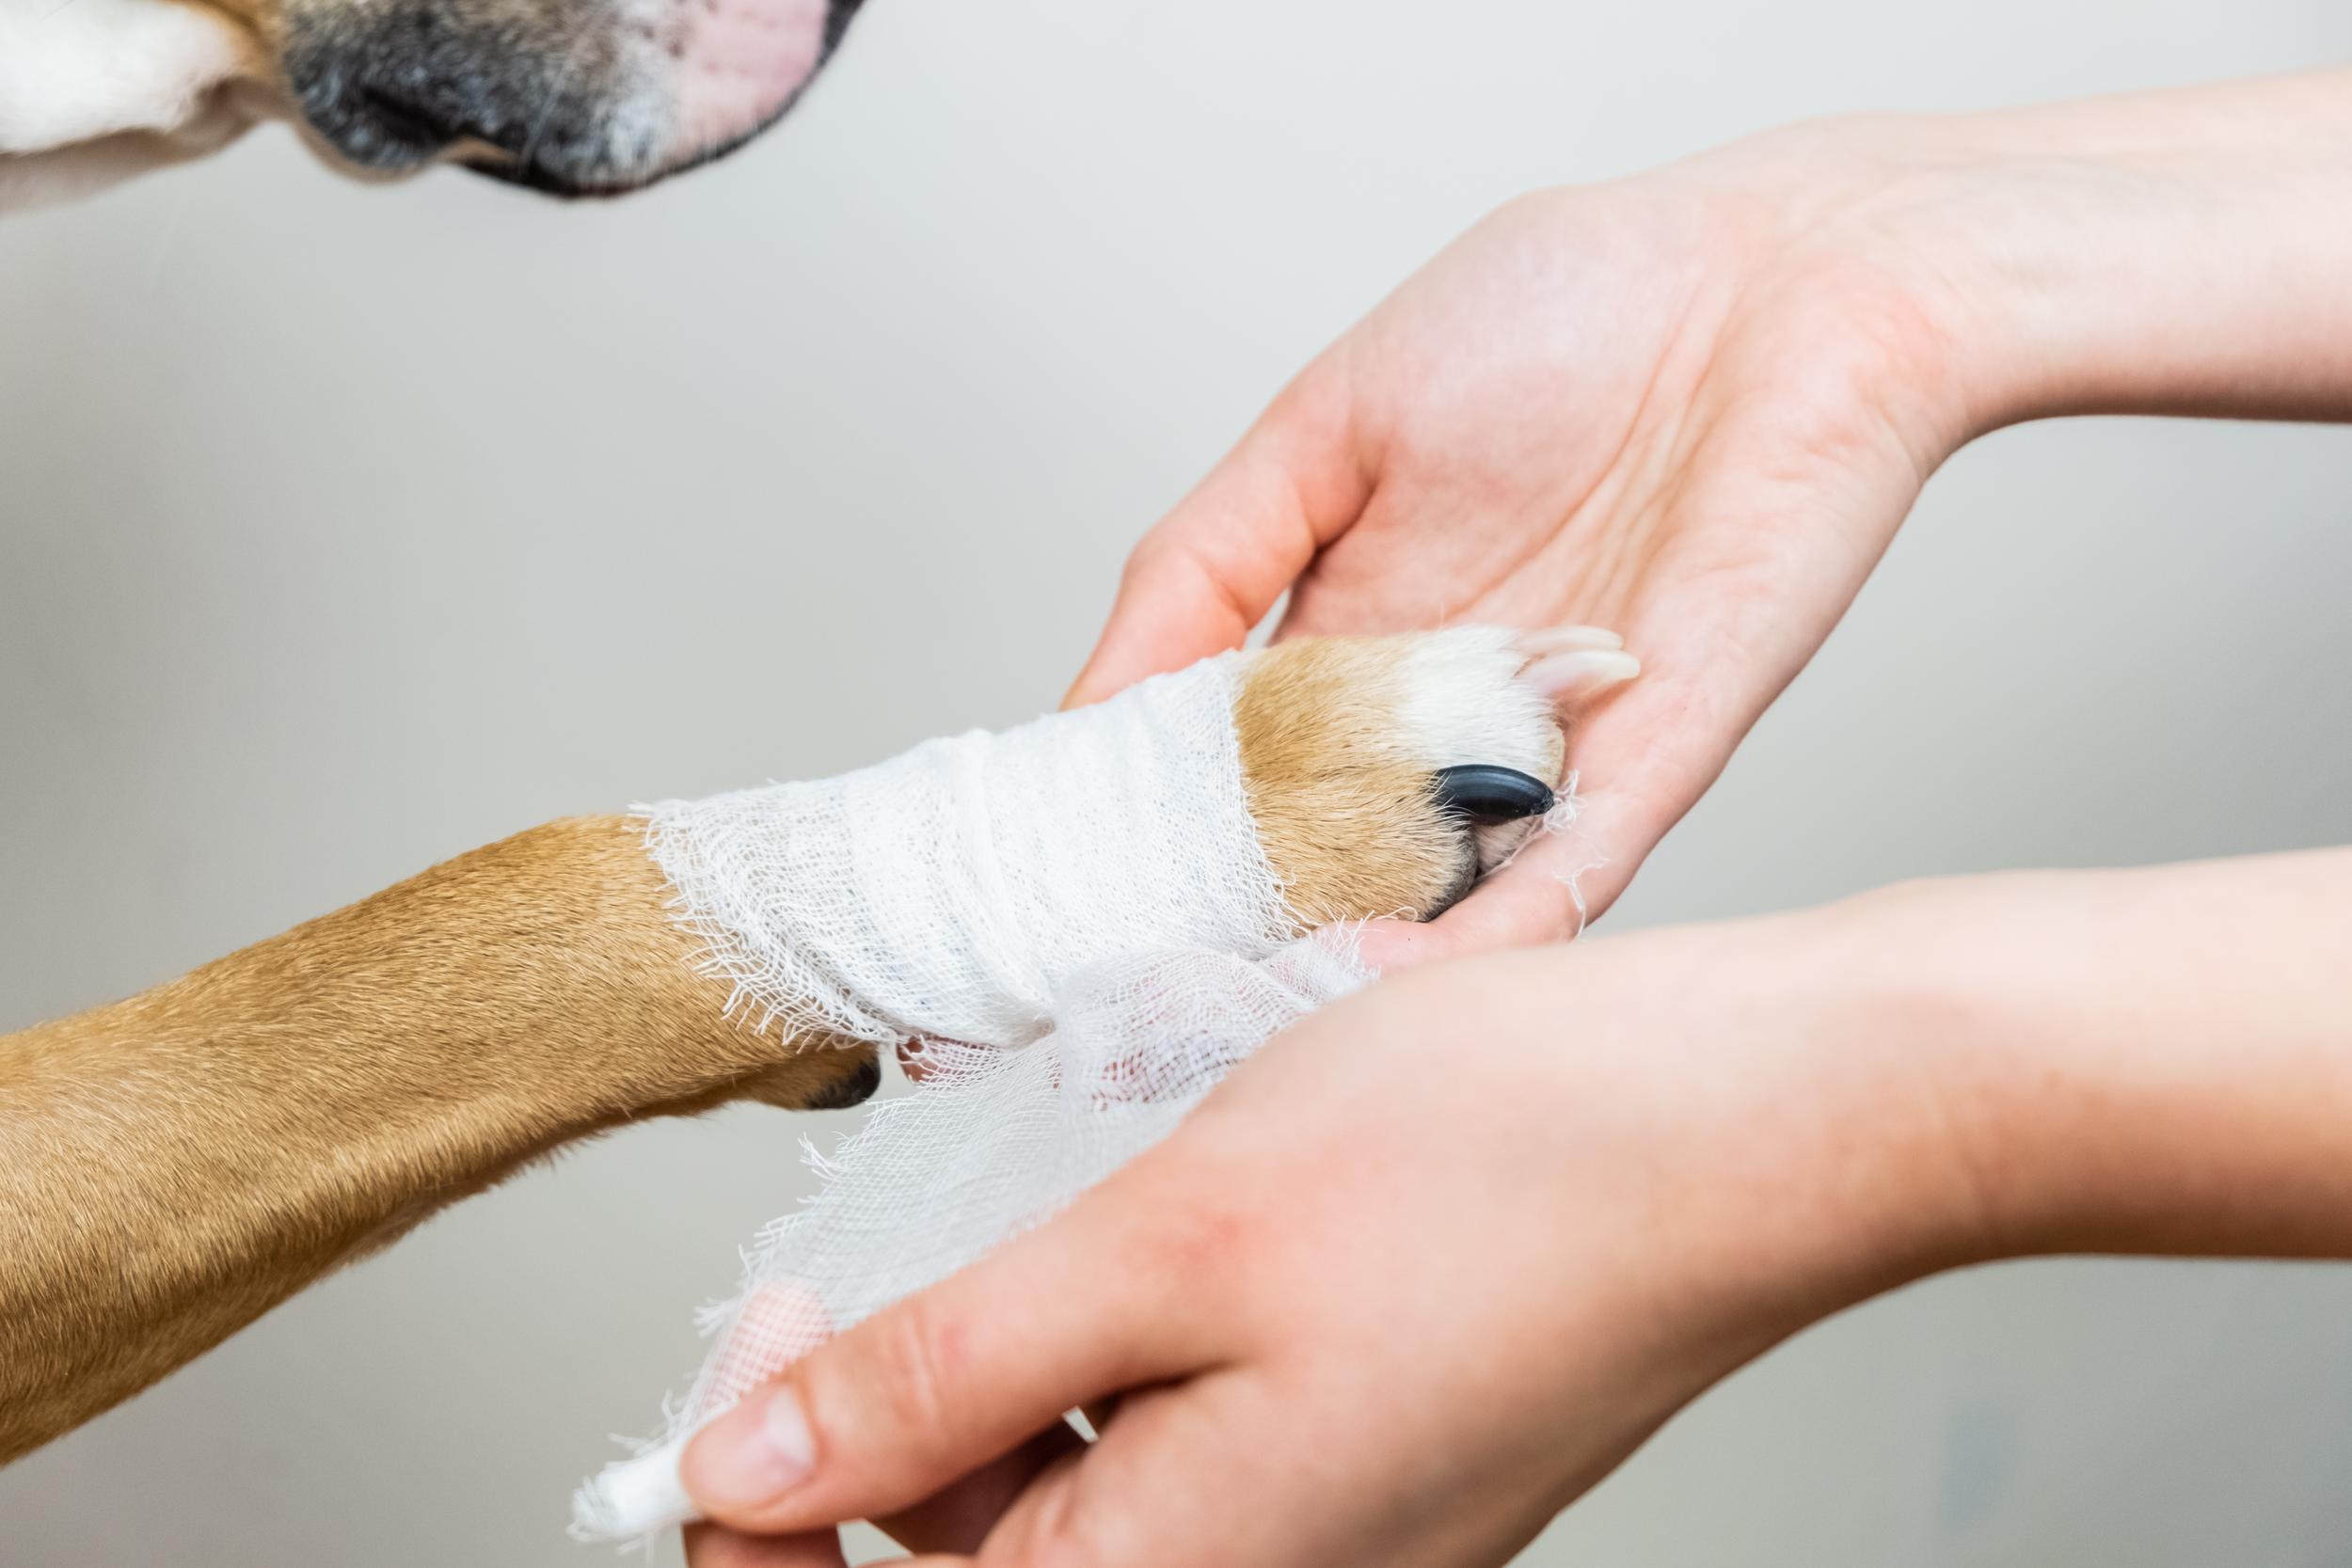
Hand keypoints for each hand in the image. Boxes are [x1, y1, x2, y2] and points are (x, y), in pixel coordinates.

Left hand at [676, 904, 1992, 1566]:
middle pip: (978, 1556)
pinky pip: (1181, 1441)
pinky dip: (1128, 1344)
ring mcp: (1326, 1543)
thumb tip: (753, 1464)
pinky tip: (1164, 1227)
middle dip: (898, 1415)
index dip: (760, 1502)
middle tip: (906, 1243)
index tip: (766, 1341)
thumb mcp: (1165, 1243)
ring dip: (1021, 1362)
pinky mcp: (1370, 1472)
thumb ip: (944, 1375)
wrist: (1765, 1121)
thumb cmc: (1511, 1165)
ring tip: (1070, 1207)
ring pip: (1076, 1491)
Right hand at [1066, 73, 2351, 958]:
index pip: (1227, 779)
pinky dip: (1485, 936)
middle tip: (1118, 1014)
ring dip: (1340, 968)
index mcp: (1352, 642)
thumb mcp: (1323, 424)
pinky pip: (1563, 872)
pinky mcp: (1655, 759)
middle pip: (1316, 863)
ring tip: (1228, 1028)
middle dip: (1228, 938)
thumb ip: (1203, 564)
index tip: (1057, 913)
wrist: (1785, 277)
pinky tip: (1391, 986)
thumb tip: (1082, 710)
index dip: (1146, 848)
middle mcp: (1441, 720)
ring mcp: (1546, 751)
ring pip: (1431, 900)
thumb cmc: (1568, 308)